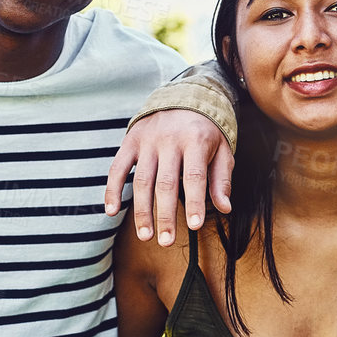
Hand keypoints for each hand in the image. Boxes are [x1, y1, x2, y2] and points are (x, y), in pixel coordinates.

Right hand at [103, 110, 233, 244]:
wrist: (183, 95)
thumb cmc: (206, 130)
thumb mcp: (222, 149)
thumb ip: (221, 179)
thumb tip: (224, 208)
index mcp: (195, 141)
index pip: (195, 177)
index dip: (194, 202)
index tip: (194, 226)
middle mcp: (169, 140)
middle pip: (165, 183)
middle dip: (165, 215)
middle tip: (166, 241)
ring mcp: (147, 141)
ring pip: (141, 180)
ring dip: (141, 211)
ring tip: (145, 236)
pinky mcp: (130, 141)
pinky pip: (117, 167)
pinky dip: (112, 190)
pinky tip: (112, 211)